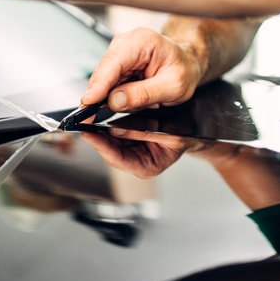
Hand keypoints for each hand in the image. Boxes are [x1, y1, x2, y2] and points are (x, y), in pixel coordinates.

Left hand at [80, 127, 197, 178]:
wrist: (196, 126)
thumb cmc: (188, 133)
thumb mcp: (170, 132)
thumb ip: (143, 132)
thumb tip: (116, 130)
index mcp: (149, 166)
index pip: (118, 159)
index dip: (102, 147)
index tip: (89, 134)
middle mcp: (138, 161)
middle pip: (109, 151)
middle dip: (96, 136)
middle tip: (83, 121)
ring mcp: (133, 151)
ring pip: (109, 141)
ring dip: (99, 129)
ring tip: (88, 116)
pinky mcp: (130, 139)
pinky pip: (113, 132)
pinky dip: (106, 123)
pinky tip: (99, 114)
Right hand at [81, 28, 204, 112]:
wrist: (186, 64)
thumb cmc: (183, 70)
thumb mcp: (173, 87)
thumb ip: (144, 94)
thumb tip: (115, 102)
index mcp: (143, 42)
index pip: (113, 63)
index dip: (98, 84)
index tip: (88, 102)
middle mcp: (127, 43)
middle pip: (103, 72)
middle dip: (97, 95)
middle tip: (91, 118)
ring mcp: (119, 52)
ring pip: (102, 78)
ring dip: (104, 97)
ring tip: (114, 110)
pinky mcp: (116, 63)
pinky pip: (106, 82)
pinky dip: (108, 95)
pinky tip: (116, 104)